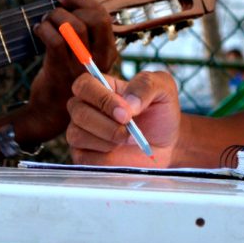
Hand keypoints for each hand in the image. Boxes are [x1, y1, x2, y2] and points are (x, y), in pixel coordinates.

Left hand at [20, 0, 117, 143]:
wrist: (49, 113)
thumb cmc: (61, 74)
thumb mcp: (72, 45)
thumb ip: (66, 12)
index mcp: (107, 52)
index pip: (103, 16)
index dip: (83, 0)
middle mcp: (99, 59)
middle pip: (95, 17)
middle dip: (72, 5)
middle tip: (55, 9)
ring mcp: (81, 67)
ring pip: (73, 26)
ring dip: (54, 16)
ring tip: (44, 21)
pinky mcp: (61, 72)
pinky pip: (55, 40)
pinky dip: (43, 29)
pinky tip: (37, 31)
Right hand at [66, 69, 181, 166]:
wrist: (166, 144)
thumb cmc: (160, 112)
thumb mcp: (163, 88)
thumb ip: (146, 85)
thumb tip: (128, 103)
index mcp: (100, 87)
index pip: (84, 85)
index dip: (100, 98)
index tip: (125, 112)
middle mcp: (86, 108)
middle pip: (78, 111)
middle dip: (107, 124)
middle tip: (131, 129)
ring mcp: (82, 132)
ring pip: (77, 135)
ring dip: (107, 140)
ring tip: (130, 140)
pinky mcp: (84, 156)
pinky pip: (83, 157)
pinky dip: (104, 157)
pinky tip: (121, 152)